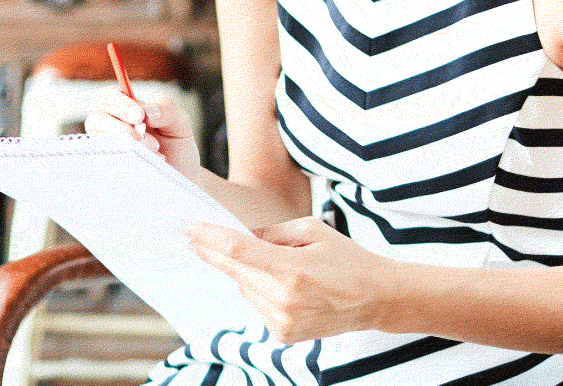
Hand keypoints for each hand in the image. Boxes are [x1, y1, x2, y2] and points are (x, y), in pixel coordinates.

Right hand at [83, 90, 201, 179]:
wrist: (183, 177)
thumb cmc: (177, 146)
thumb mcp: (179, 122)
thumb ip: (167, 109)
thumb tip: (148, 111)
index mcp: (125, 108)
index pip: (107, 97)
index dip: (119, 104)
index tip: (139, 116)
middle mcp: (111, 126)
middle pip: (95, 119)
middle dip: (120, 128)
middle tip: (143, 137)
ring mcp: (108, 149)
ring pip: (98, 142)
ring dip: (124, 145)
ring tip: (153, 152)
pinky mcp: (109, 168)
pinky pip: (104, 164)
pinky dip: (123, 162)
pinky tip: (144, 166)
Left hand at [184, 217, 392, 344]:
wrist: (376, 299)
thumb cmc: (347, 258)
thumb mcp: (311, 230)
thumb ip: (272, 233)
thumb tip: (240, 235)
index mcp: (291, 269)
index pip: (237, 251)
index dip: (208, 238)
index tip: (187, 227)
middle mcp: (283, 299)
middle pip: (234, 270)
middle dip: (212, 251)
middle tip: (191, 235)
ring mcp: (282, 322)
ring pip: (244, 287)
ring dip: (246, 272)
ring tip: (278, 265)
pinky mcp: (283, 335)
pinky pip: (256, 304)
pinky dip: (260, 290)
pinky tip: (285, 286)